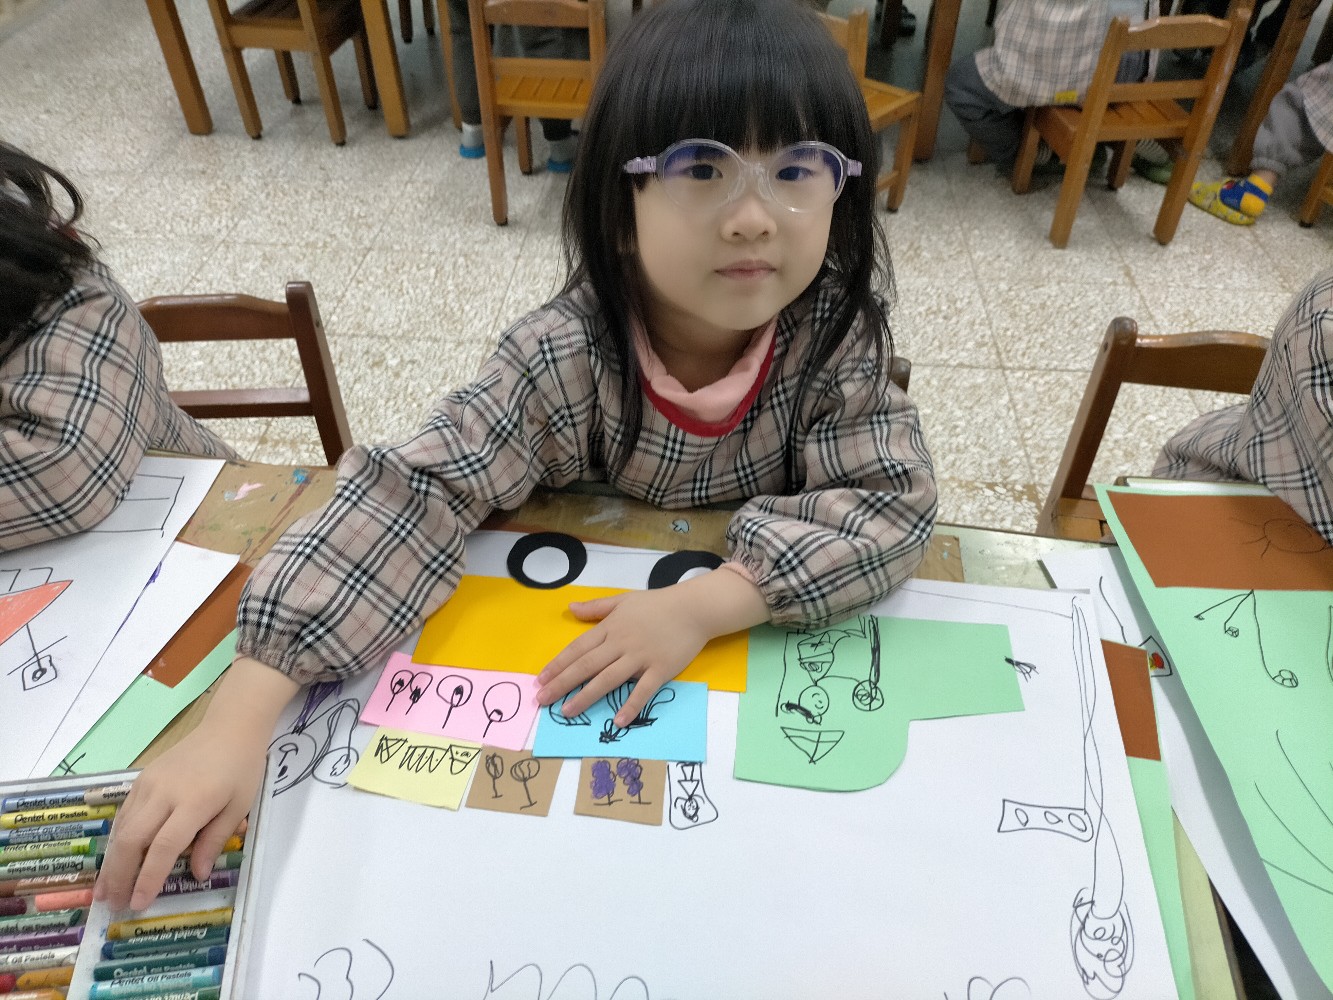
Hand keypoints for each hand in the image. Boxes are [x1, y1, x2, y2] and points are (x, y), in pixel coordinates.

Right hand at [96, 657, 297, 910]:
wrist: (229, 727)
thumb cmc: (241, 768)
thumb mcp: (239, 807)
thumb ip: (214, 841)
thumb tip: (197, 875)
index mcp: (194, 802)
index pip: (165, 847)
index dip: (149, 878)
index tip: (138, 904)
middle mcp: (165, 793)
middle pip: (133, 839)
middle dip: (120, 876)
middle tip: (114, 904)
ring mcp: (149, 784)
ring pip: (122, 828)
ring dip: (112, 861)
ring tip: (104, 890)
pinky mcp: (141, 778)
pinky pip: (124, 814)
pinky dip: (117, 839)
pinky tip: (114, 858)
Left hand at [535, 569, 768, 727]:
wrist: (693, 609)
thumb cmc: (658, 605)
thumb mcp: (623, 600)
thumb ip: (597, 607)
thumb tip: (571, 608)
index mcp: (611, 628)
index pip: (578, 648)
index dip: (558, 664)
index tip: (540, 679)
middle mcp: (621, 643)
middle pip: (586, 666)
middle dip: (562, 683)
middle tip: (542, 700)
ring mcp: (641, 657)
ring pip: (608, 679)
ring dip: (586, 696)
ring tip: (566, 711)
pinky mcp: (660, 669)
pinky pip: (643, 690)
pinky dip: (631, 705)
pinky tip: (618, 720)